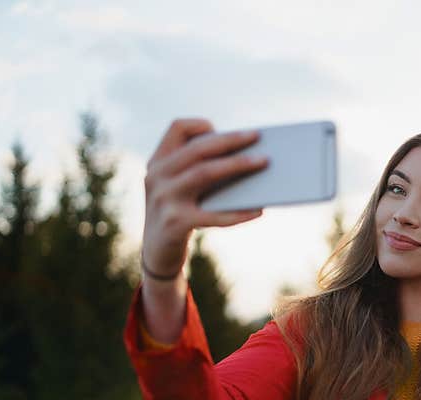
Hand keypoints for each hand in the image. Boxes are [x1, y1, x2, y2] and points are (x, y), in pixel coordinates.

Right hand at [141, 118, 269, 277]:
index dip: (200, 124)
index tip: (222, 128)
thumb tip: (246, 157)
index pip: (176, 128)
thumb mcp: (180, 189)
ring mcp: (164, 199)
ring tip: (263, 162)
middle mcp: (156, 176)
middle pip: (197, 149)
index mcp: (158, 162)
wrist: (157, 254)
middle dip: (230, 140)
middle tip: (258, 137)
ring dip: (237, 165)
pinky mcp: (175, 223)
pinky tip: (259, 209)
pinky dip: (239, 212)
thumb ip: (198, 170)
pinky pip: (214, 215)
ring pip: (205, 173)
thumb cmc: (179, 215)